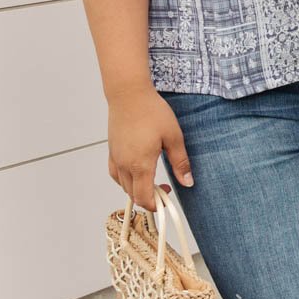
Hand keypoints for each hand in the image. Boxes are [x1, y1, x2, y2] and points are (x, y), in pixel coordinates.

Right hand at [107, 85, 193, 211]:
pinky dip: (124, 180)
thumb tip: (187, 182)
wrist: (129, 94)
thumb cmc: (151, 111)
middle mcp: (125, 165)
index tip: (166, 200)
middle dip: (149, 198)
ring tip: (152, 179)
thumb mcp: (173, 137)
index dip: (155, 205)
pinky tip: (135, 172)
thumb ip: (180, 162)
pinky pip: (115, 174)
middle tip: (164, 188)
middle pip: (133, 195)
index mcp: (140, 165)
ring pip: (123, 186)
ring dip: (137, 189)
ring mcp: (116, 158)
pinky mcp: (111, 150)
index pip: (144, 198)